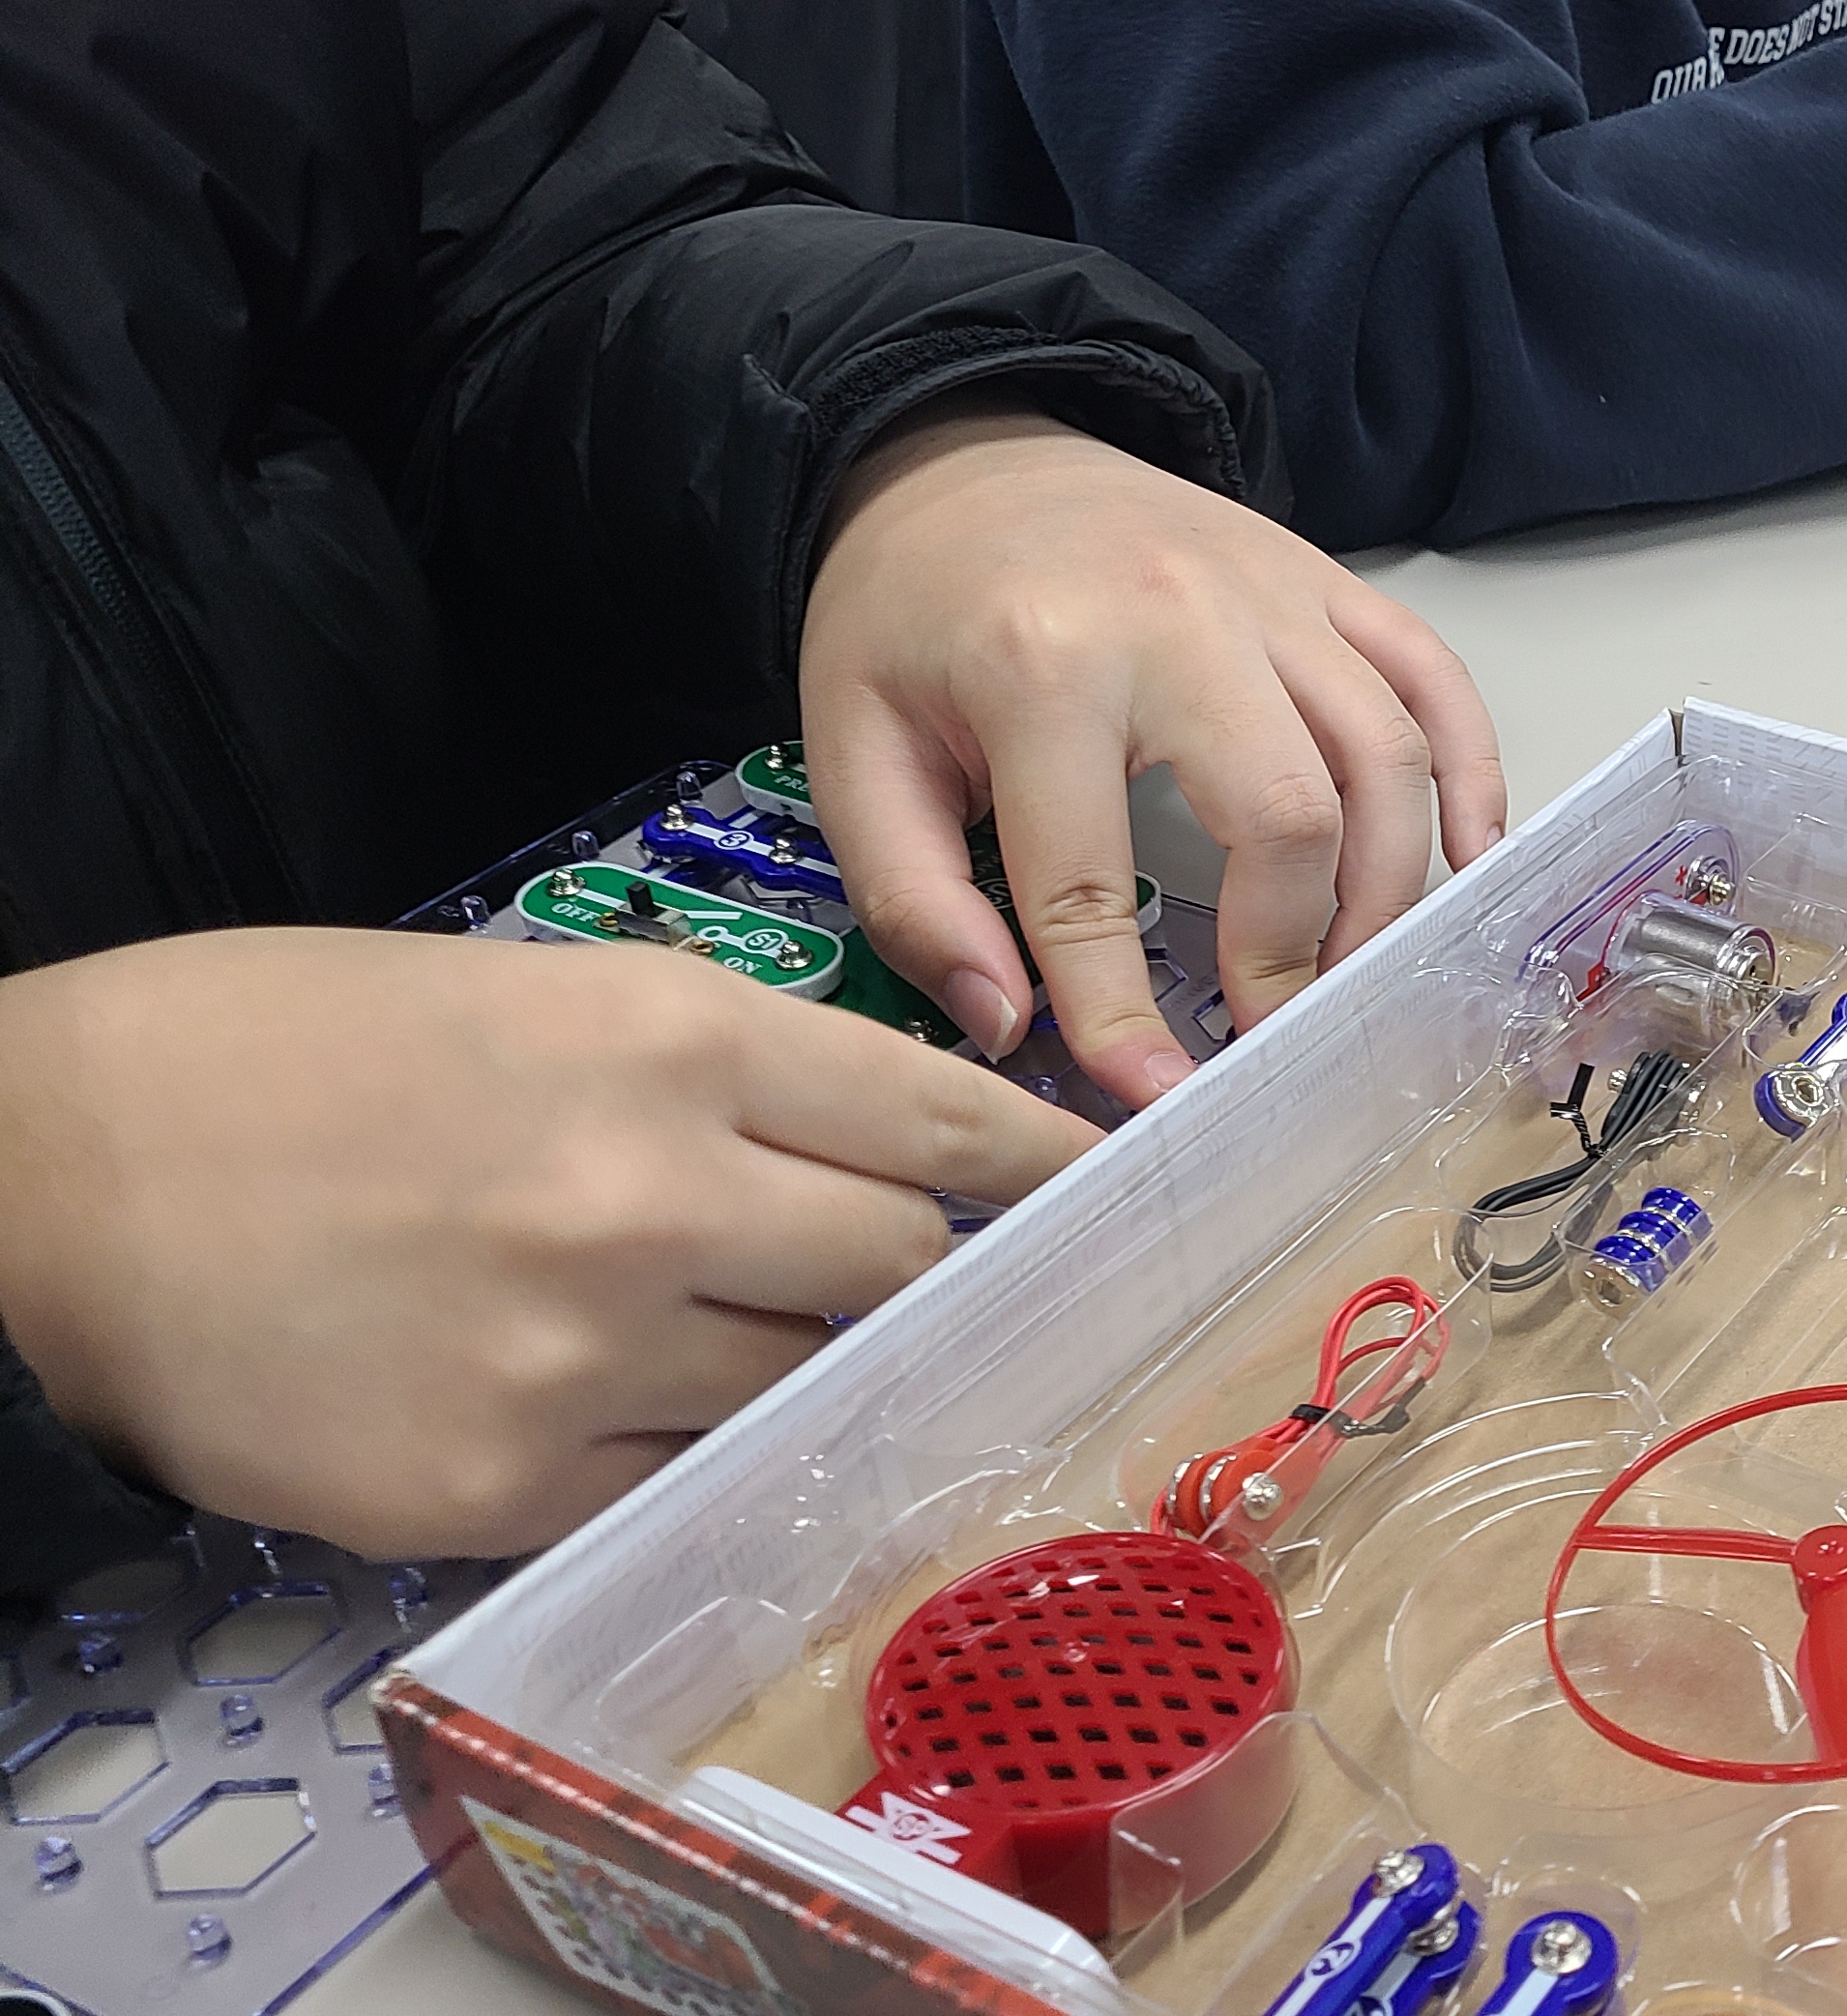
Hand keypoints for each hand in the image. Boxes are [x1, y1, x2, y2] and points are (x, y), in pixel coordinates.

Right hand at [0, 930, 1097, 1556]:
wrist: (47, 1169)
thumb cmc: (279, 1049)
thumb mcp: (527, 997)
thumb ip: (714, 1074)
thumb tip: (871, 1152)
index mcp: (668, 1043)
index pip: (939, 1121)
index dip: (1043, 1164)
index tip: (1103, 1192)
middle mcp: (652, 1199)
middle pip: (897, 1266)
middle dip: (917, 1274)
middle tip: (913, 1283)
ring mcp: (579, 1356)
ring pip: (799, 1387)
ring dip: (799, 1368)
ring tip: (741, 1341)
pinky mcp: (498, 1486)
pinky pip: (674, 1484)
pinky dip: (683, 1454)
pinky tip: (638, 1415)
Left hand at [804, 401, 1509, 1109]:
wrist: (966, 449)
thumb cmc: (912, 611)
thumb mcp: (852, 745)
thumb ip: (912, 896)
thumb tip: (1005, 1025)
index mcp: (1039, 668)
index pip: (1093, 884)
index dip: (1122, 1012)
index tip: (1151, 1098)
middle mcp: (1178, 623)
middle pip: (1289, 817)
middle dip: (1291, 956)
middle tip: (1270, 1036)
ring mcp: (1273, 597)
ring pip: (1386, 759)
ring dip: (1385, 891)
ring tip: (1348, 974)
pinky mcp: (1329, 583)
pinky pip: (1436, 680)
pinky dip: (1473, 774)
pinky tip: (1466, 860)